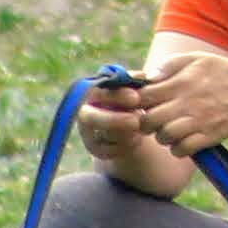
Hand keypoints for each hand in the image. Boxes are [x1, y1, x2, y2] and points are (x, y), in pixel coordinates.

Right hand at [73, 78, 193, 191]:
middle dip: (114, 120)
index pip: (96, 92)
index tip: (135, 97)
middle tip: (136, 121)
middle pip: (90, 118)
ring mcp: (87, 132)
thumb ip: (134, 81)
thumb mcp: (132, 87)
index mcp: (90, 92)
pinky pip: (108, 151)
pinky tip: (137, 139)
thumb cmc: (130, 97)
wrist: (129, 119)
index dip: (115, 95)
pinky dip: (125, 146)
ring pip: (102, 135)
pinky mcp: (95, 148)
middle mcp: (84, 112)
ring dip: (124, 133)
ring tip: (139, 127)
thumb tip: (143, 76)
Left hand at [122, 53, 227, 158]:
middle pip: (149, 120)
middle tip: (153, 119)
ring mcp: (199, 122)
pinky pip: (181, 150)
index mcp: (182, 81)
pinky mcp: (209, 137)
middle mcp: (188, 103)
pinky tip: (182, 139)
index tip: (142, 102)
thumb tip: (147, 77)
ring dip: (161, 135)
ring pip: (163, 137)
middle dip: (145, 122)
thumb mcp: (197, 59)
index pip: (144, 96)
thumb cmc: (221, 73)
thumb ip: (169, 65)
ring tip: (168, 128)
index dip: (136, 101)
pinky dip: (177, 148)